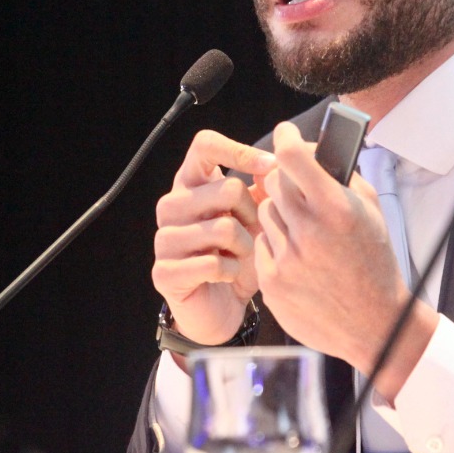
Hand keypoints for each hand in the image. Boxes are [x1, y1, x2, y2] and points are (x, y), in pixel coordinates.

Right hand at [152, 129, 277, 344]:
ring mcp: (164, 238)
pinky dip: (232, 272)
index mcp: (191, 183)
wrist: (221, 307)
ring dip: (246, 248)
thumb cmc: (240, 256)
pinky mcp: (164, 271)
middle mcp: (172, 205)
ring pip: (224, 228)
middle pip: (228, 189)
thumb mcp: (258, 218)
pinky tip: (228, 276)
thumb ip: (267, 187)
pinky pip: (213, 264)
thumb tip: (289, 155)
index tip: (269, 166)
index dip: (239, 151)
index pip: (205, 145)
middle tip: (255, 234)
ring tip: (241, 257)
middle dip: (256, 216)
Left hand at [255, 122, 436, 395]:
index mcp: (338, 209)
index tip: (286, 134)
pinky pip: (261, 244)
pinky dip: (276, 245)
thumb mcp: (370, 212)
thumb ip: (342, 177)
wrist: (374, 325)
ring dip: (280, 214)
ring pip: (265, 212)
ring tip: (304, 230)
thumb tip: (312, 149)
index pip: (294, 157)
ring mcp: (287, 259)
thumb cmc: (374, 263)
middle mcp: (310, 232)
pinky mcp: (272, 282)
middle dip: (285, 179)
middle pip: (274, 181)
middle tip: (296, 186)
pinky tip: (298, 257)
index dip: (286, 138)